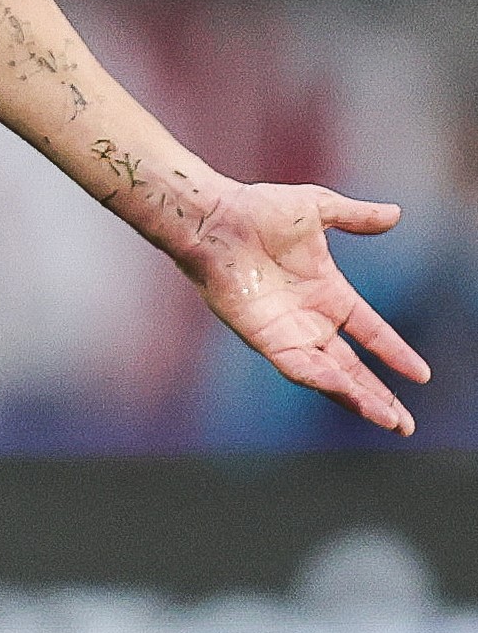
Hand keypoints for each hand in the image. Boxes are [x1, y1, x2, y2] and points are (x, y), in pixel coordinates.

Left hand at [176, 181, 428, 434]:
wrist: (212, 218)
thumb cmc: (254, 208)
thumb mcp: (317, 208)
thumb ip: (356, 217)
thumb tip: (396, 213)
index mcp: (327, 292)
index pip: (369, 332)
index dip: (394, 352)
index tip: (420, 374)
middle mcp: (309, 318)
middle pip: (351, 367)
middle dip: (378, 395)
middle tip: (404, 424)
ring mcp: (286, 330)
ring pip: (328, 375)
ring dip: (358, 398)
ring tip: (389, 420)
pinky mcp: (262, 337)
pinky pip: (297, 366)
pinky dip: (322, 381)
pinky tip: (346, 392)